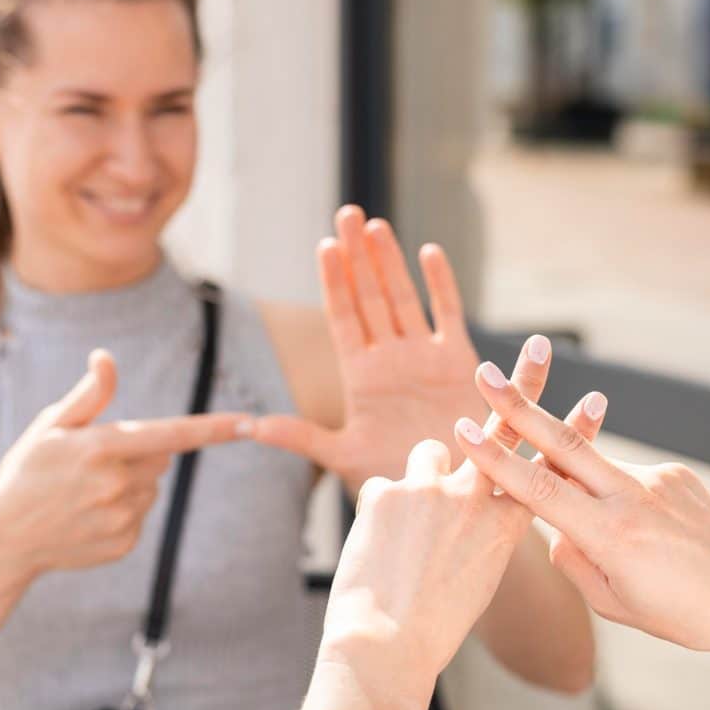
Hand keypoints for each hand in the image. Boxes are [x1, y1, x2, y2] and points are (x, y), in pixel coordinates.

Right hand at [0, 349, 248, 579]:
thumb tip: (106, 358)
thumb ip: (89, 395)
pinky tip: (88, 515)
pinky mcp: (124, 543)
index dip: (213, 429)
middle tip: (94, 462)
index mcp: (101, 448)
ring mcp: (121, 518)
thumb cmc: (27, 471)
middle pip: (161, 457)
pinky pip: (142, 516)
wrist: (4, 538)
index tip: (249, 423)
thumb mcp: (51, 426)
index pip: (171, 434)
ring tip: (86, 492)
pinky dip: (124, 512)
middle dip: (140, 453)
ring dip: (131, 483)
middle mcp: (116, 484)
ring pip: (152, 487)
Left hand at [247, 206, 485, 491]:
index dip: (334, 282)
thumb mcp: (342, 456)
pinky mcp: (459, 363)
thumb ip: (301, 437)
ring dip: (390, 262)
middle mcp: (389, 359)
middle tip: (348, 214)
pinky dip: (441, 285)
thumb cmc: (395, 479)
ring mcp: (424, 357)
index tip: (324, 246)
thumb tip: (250, 425)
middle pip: (370, 297)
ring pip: (404, 298)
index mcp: (360, 376)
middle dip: (358, 256)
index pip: (343, 318)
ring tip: (376, 225)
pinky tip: (428, 252)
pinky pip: (448, 315)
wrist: (447, 495)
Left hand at [300, 342, 604, 709]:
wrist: (385, 647)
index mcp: (505, 529)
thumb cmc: (432, 628)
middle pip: (503, 430)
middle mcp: (475, 500)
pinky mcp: (387, 489)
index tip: (594, 402)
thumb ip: (479, 538)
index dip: (568, 434)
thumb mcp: (475, 582)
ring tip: (406, 530)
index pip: (545, 470)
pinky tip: (374, 551)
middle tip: (538, 347)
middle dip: (521, 386)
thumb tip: (464, 516)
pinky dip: (377, 514)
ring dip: (421, 478)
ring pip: (429, 455)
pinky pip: (381, 488)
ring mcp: (431, 490)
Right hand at [454, 361, 709, 658]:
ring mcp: (656, 479)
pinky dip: (619, 501)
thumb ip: (575, 563)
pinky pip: (629, 481)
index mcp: (610, 535)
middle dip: (518, 406)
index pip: (539, 489)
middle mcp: (631, 497)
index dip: (496, 459)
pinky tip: (650, 538)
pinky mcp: (676, 473)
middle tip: (484, 372)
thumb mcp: (616, 605)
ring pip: (595, 467)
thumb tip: (554, 530)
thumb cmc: (687, 614)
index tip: (464, 428)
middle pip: (561, 444)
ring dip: (572, 472)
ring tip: (609, 526)